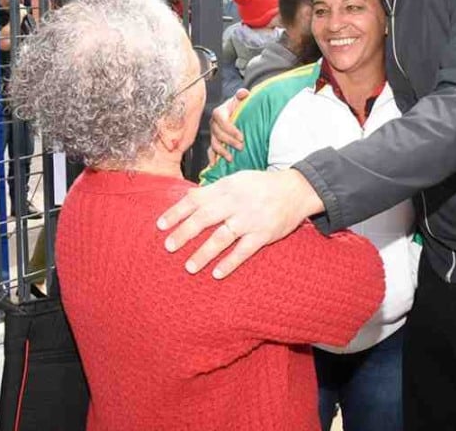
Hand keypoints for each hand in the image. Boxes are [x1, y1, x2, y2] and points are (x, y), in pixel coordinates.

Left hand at [156, 168, 323, 278]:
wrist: (295, 190)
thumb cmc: (260, 186)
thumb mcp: (236, 181)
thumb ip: (212, 191)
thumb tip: (187, 199)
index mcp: (226, 187)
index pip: (196, 199)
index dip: (176, 212)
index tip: (160, 225)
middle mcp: (236, 202)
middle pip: (205, 218)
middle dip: (185, 232)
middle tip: (168, 246)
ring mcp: (250, 219)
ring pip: (222, 237)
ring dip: (204, 253)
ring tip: (189, 267)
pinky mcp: (264, 234)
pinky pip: (244, 251)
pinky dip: (230, 263)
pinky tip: (217, 273)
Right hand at [208, 89, 248, 164]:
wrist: (234, 112)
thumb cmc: (237, 106)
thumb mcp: (240, 99)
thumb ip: (241, 95)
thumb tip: (244, 93)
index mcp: (219, 112)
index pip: (222, 121)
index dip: (231, 130)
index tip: (241, 136)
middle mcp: (214, 124)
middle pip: (218, 134)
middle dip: (229, 141)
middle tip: (241, 147)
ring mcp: (213, 134)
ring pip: (214, 144)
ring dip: (222, 152)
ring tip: (231, 158)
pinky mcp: (213, 141)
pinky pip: (210, 151)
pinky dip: (212, 158)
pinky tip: (215, 165)